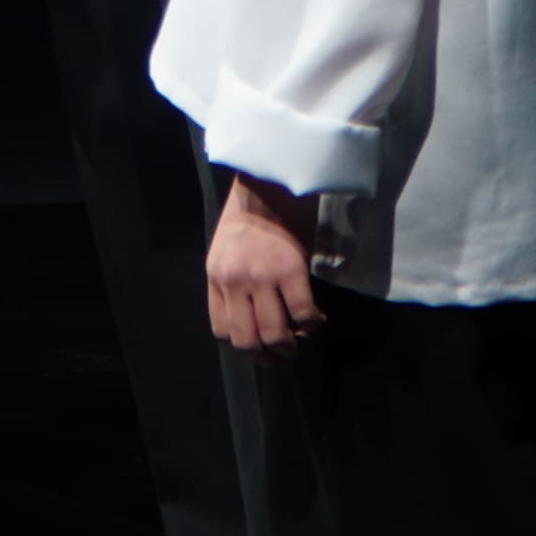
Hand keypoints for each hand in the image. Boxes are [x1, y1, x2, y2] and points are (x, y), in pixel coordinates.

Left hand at [206, 174, 324, 351]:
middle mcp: (234, 281)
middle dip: (269, 356)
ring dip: (292, 347)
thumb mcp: (226, 247)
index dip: (244, 345)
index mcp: (216, 277)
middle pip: (247, 340)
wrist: (273, 179)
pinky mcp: (290, 270)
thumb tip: (248, 310)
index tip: (262, 346)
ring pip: (275, 334)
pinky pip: (302, 314)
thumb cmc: (253, 209)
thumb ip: (232, 279)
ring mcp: (261, 278)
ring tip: (303, 340)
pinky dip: (313, 325)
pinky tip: (319, 320)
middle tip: (286, 352)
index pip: (222, 330)